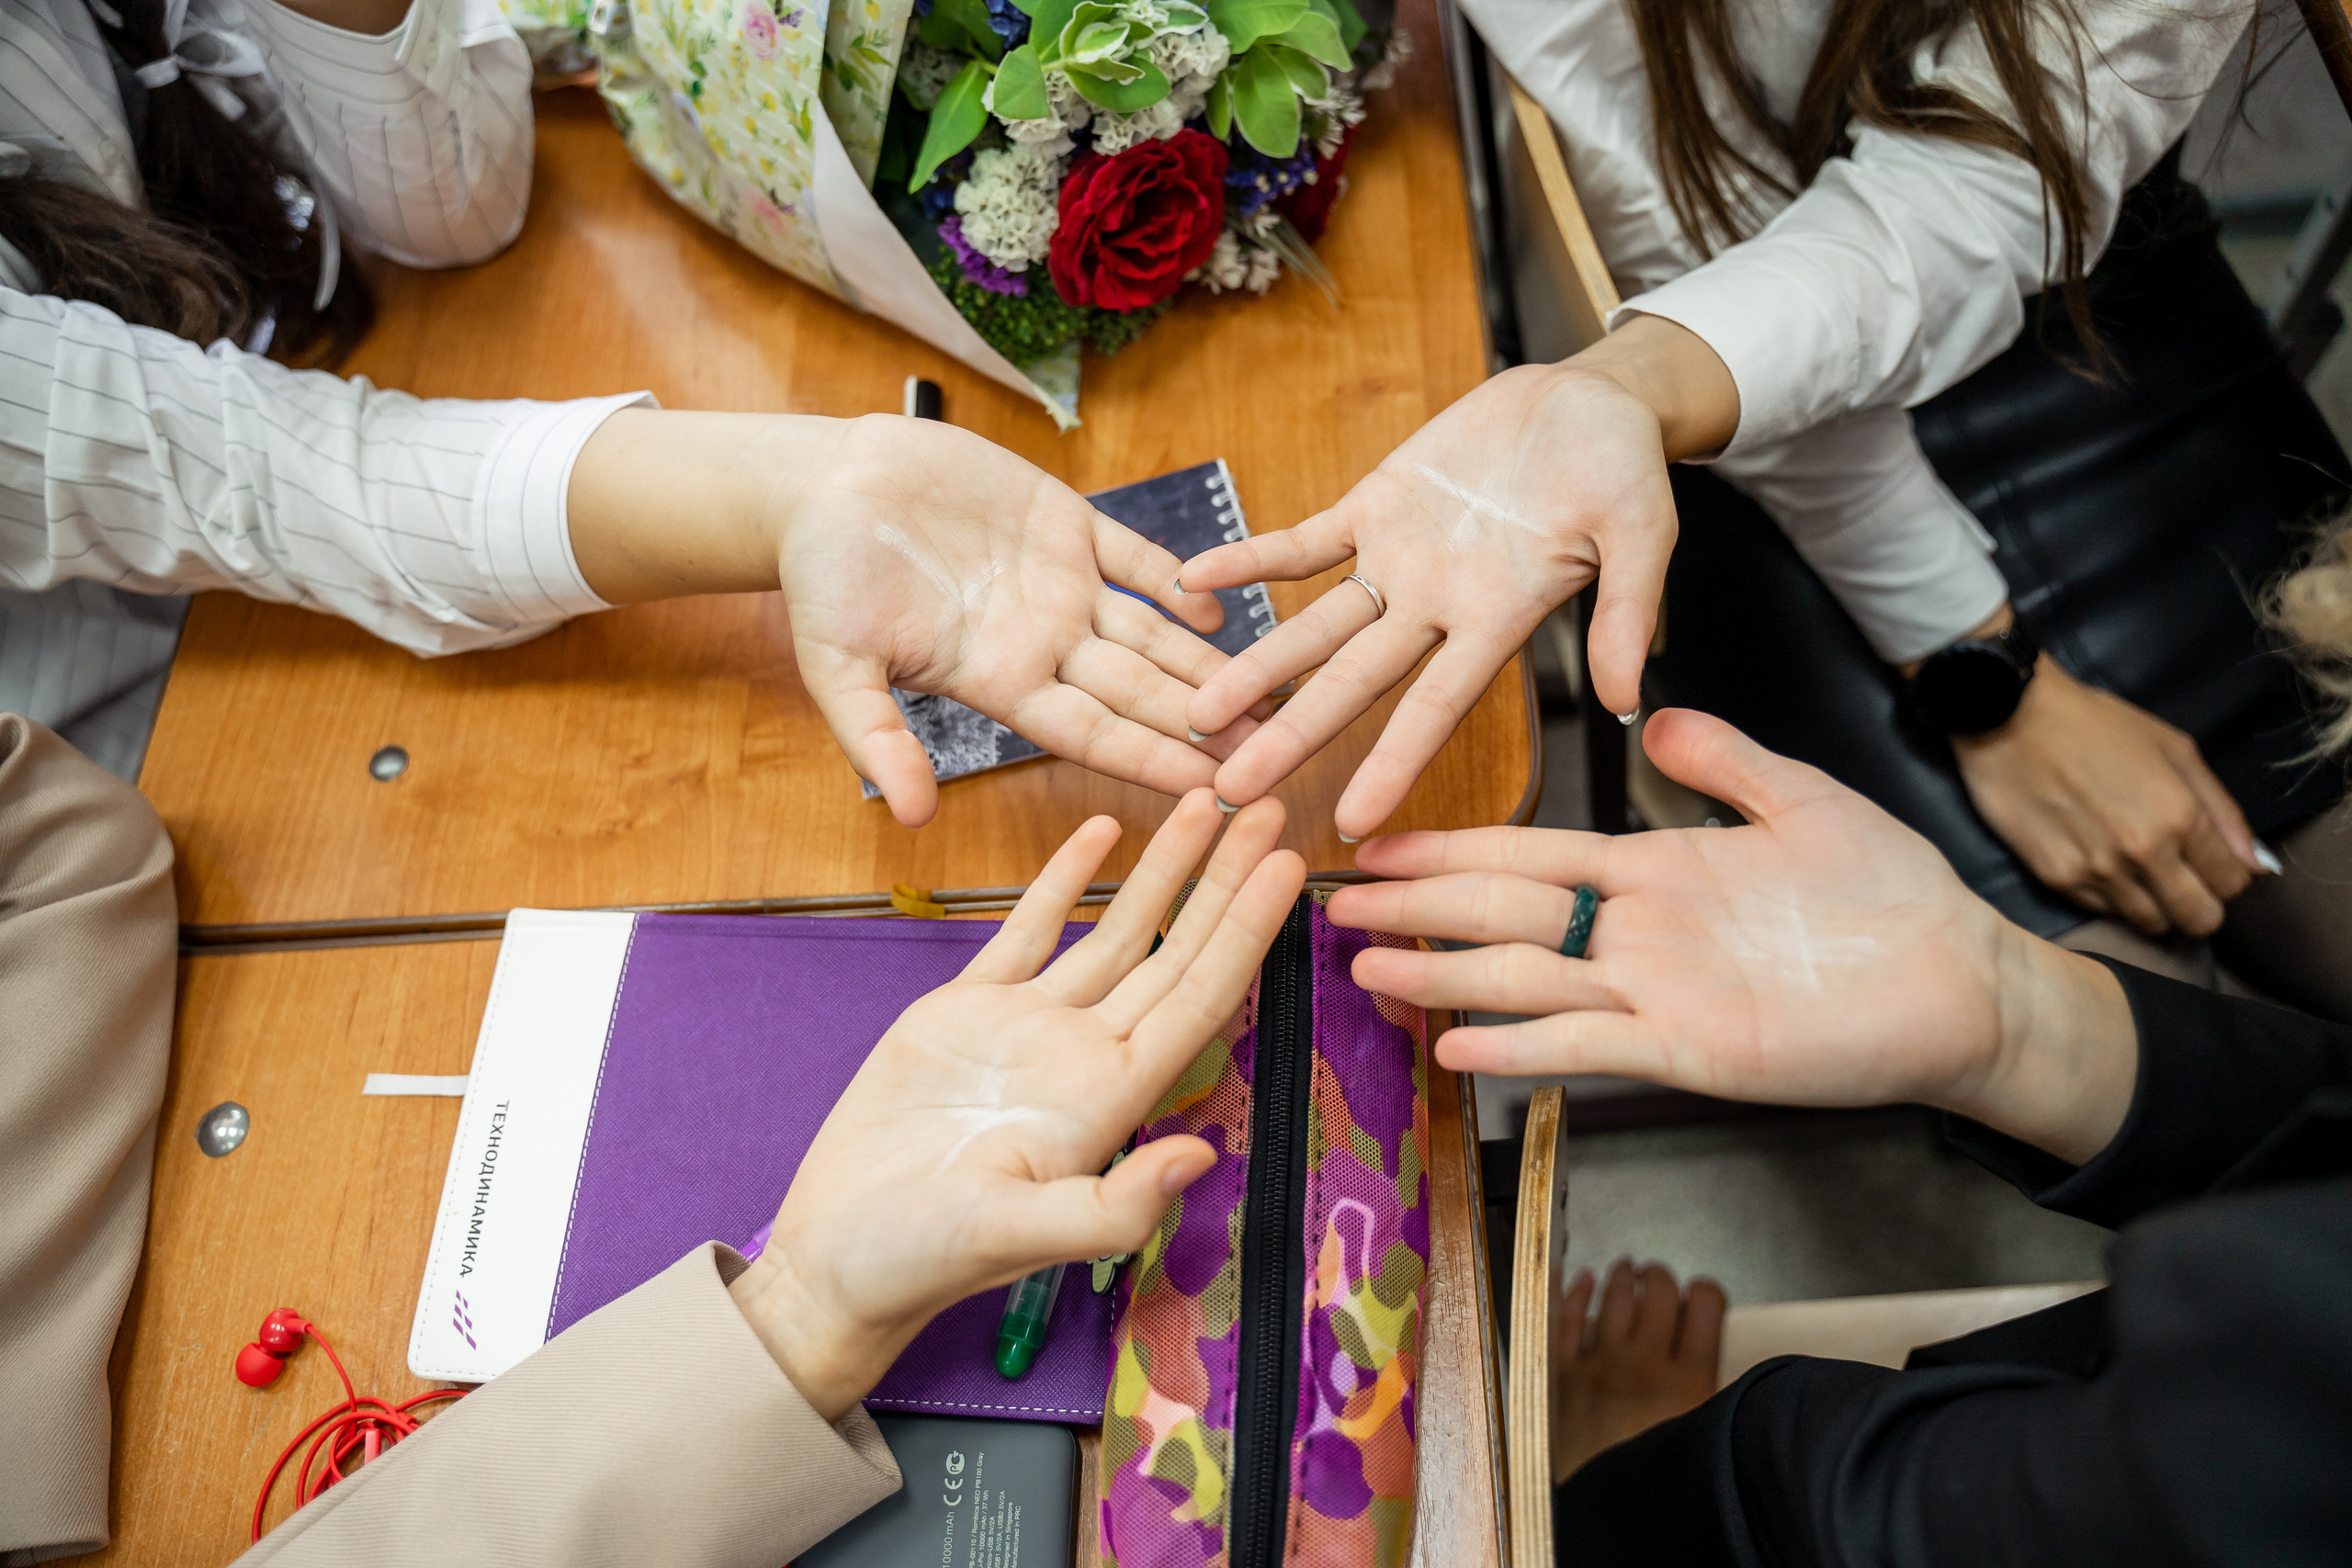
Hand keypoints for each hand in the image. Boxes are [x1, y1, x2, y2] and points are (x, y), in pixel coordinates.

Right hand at [570, 410, 1262, 827]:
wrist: (821, 486)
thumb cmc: (821, 579)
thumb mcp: (837, 668)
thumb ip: (878, 740)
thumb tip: (911, 818)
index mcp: (999, 681)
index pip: (1094, 734)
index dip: (1155, 760)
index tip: (1213, 791)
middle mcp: (1042, 642)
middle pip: (1141, 692)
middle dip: (1205, 726)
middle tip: (1274, 756)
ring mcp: (1059, 584)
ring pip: (1152, 633)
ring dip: (1209, 663)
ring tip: (1273, 694)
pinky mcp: (1063, 523)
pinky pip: (1135, 556)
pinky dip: (1177, 577)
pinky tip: (1223, 604)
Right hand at [727, 789, 1305, 1418]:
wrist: (840, 1258)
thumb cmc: (922, 1259)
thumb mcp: (1015, 1235)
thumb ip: (1108, 1207)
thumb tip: (1201, 1158)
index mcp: (1109, 1100)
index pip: (1199, 998)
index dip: (1245, 932)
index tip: (1288, 869)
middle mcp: (1086, 1055)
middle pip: (1176, 950)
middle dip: (1224, 880)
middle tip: (1270, 805)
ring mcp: (1031, 1029)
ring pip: (1116, 930)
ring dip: (1163, 869)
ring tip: (1203, 802)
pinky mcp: (968, 1011)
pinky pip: (1031, 930)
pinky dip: (1065, 879)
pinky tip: (1101, 833)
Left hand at [1177, 317, 1735, 838]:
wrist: (1592, 400)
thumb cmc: (1626, 468)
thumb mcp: (1644, 535)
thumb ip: (1625, 614)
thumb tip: (1623, 700)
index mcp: (1498, 620)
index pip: (1435, 708)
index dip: (1392, 763)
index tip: (1349, 823)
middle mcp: (1437, 606)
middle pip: (1352, 684)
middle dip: (1292, 737)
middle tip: (1231, 792)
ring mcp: (1399, 559)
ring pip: (1315, 627)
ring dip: (1257, 667)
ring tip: (1196, 714)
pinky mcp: (1375, 504)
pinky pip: (1301, 543)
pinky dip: (1250, 559)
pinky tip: (1193, 580)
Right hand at [1324, 709, 2140, 1164]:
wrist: (1960, 979)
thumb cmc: (1887, 896)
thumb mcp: (1799, 802)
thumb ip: (1722, 763)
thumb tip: (1648, 718)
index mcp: (1652, 872)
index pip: (1527, 855)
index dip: (1451, 848)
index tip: (1378, 839)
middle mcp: (1635, 935)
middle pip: (1503, 915)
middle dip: (1420, 906)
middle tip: (1336, 902)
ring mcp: (1653, 995)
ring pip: (1524, 981)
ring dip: (1444, 974)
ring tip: (1369, 965)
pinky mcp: (1687, 1050)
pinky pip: (1585, 1046)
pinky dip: (1518, 1046)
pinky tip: (1456, 1043)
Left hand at [1552, 1261, 1723, 1480]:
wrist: (1605, 1520)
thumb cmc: (1661, 1486)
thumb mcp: (1708, 1435)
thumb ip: (1711, 1393)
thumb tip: (1711, 1359)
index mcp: (1690, 1380)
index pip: (1706, 1303)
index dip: (1706, 1292)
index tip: (1702, 1295)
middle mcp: (1644, 1363)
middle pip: (1658, 1291)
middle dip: (1662, 1278)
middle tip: (1659, 1278)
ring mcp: (1600, 1365)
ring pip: (1614, 1297)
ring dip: (1623, 1277)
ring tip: (1628, 1269)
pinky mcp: (1563, 1377)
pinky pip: (1567, 1320)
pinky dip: (1576, 1294)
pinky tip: (1585, 1281)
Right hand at [1954, 657, 2259, 935]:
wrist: (2006, 716)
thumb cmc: (2095, 723)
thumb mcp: (2173, 748)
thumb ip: (2222, 809)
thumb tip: (2257, 863)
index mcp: (2180, 815)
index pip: (2232, 883)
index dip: (2227, 875)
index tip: (2208, 861)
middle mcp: (2143, 852)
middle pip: (2198, 919)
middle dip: (2200, 903)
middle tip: (2182, 880)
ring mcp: (2097, 871)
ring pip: (2151, 923)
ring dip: (2155, 904)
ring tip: (2139, 873)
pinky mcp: (2056, 879)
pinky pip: (2104, 911)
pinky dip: (2112, 897)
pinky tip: (2100, 863)